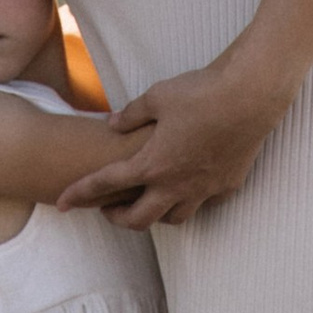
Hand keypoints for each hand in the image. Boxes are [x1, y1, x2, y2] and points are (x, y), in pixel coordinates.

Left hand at [52, 52, 287, 227]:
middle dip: (117, 219)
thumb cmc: (201, 92)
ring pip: (173, 219)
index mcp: (152, 163)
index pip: (106, 184)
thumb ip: (131, 115)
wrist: (250, 95)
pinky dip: (191, 199)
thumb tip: (112, 124)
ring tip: (147, 201)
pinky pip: (204, 203)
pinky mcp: (227, 185)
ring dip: (155, 214)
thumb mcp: (157, 96)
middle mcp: (176, 184)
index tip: (61, 203)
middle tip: (107, 210)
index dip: (80, 194)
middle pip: (139, 220)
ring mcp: (204, 188)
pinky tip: (190, 186)